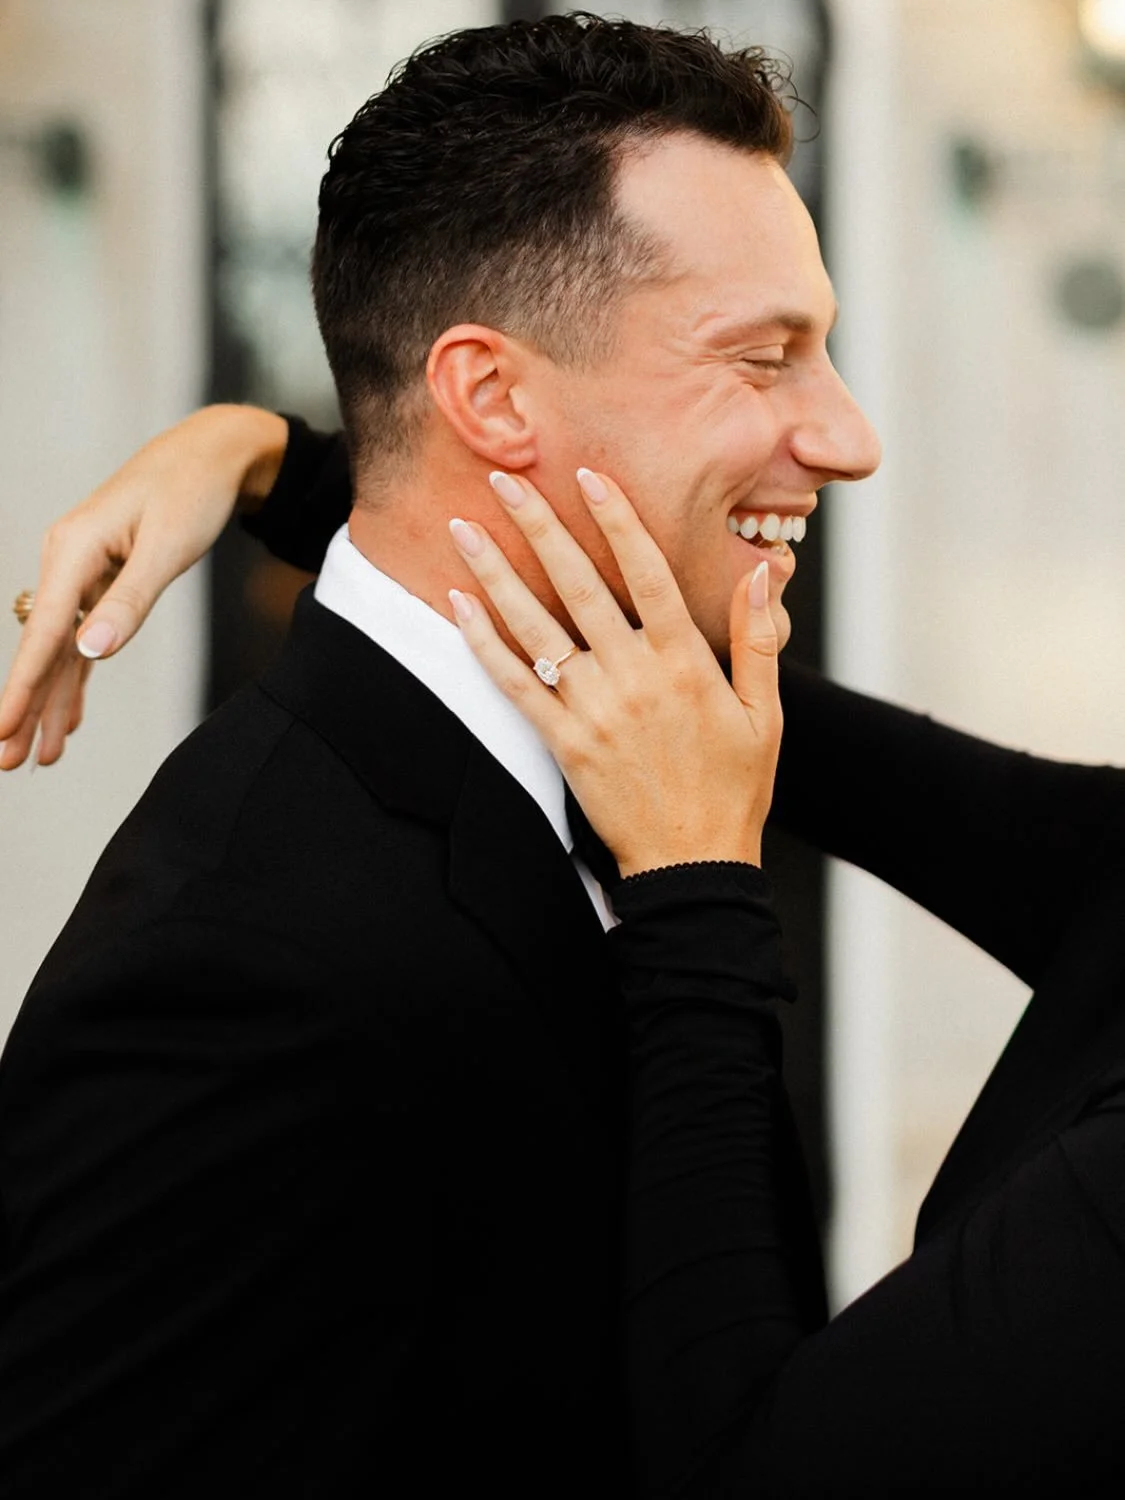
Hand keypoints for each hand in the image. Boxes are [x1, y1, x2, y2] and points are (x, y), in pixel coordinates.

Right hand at [0, 405, 286, 768]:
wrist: (210, 453)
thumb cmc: (190, 492)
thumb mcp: (166, 547)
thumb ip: (130, 602)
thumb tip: (92, 651)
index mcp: (73, 549)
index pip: (43, 633)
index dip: (21, 687)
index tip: (1, 729)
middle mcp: (67, 562)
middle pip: (42, 649)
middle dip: (25, 708)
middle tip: (6, 763)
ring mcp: (83, 573)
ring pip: (62, 651)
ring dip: (51, 704)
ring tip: (38, 757)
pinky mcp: (103, 582)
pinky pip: (83, 640)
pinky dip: (77, 680)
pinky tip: (69, 720)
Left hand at [447, 468, 780, 876]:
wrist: (692, 863)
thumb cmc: (734, 787)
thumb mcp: (764, 712)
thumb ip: (758, 638)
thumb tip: (763, 571)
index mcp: (685, 662)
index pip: (649, 573)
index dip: (618, 520)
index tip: (589, 475)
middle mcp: (634, 677)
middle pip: (581, 585)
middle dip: (540, 526)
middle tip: (503, 478)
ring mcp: (594, 710)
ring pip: (537, 627)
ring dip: (497, 573)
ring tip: (464, 528)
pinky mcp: (564, 743)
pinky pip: (516, 685)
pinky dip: (484, 644)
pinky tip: (459, 606)